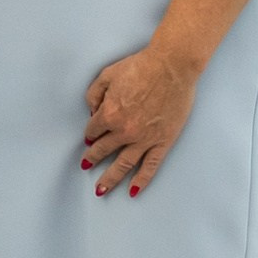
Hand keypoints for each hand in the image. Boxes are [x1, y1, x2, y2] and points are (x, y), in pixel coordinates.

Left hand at [82, 43, 200, 195]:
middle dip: (92, 159)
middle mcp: (124, 131)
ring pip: (123, 165)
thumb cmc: (140, 67)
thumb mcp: (107, 75)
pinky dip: (141, 181)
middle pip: (103, 150)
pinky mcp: (163, 142)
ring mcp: (144, 139)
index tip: (89, 137)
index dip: (89, 134)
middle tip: (86, 166)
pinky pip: (150, 166)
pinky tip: (132, 191)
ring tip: (100, 190)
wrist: (171, 66)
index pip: (92, 130)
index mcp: (109, 114)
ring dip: (110, 179)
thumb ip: (94, 95)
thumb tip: (92, 112)